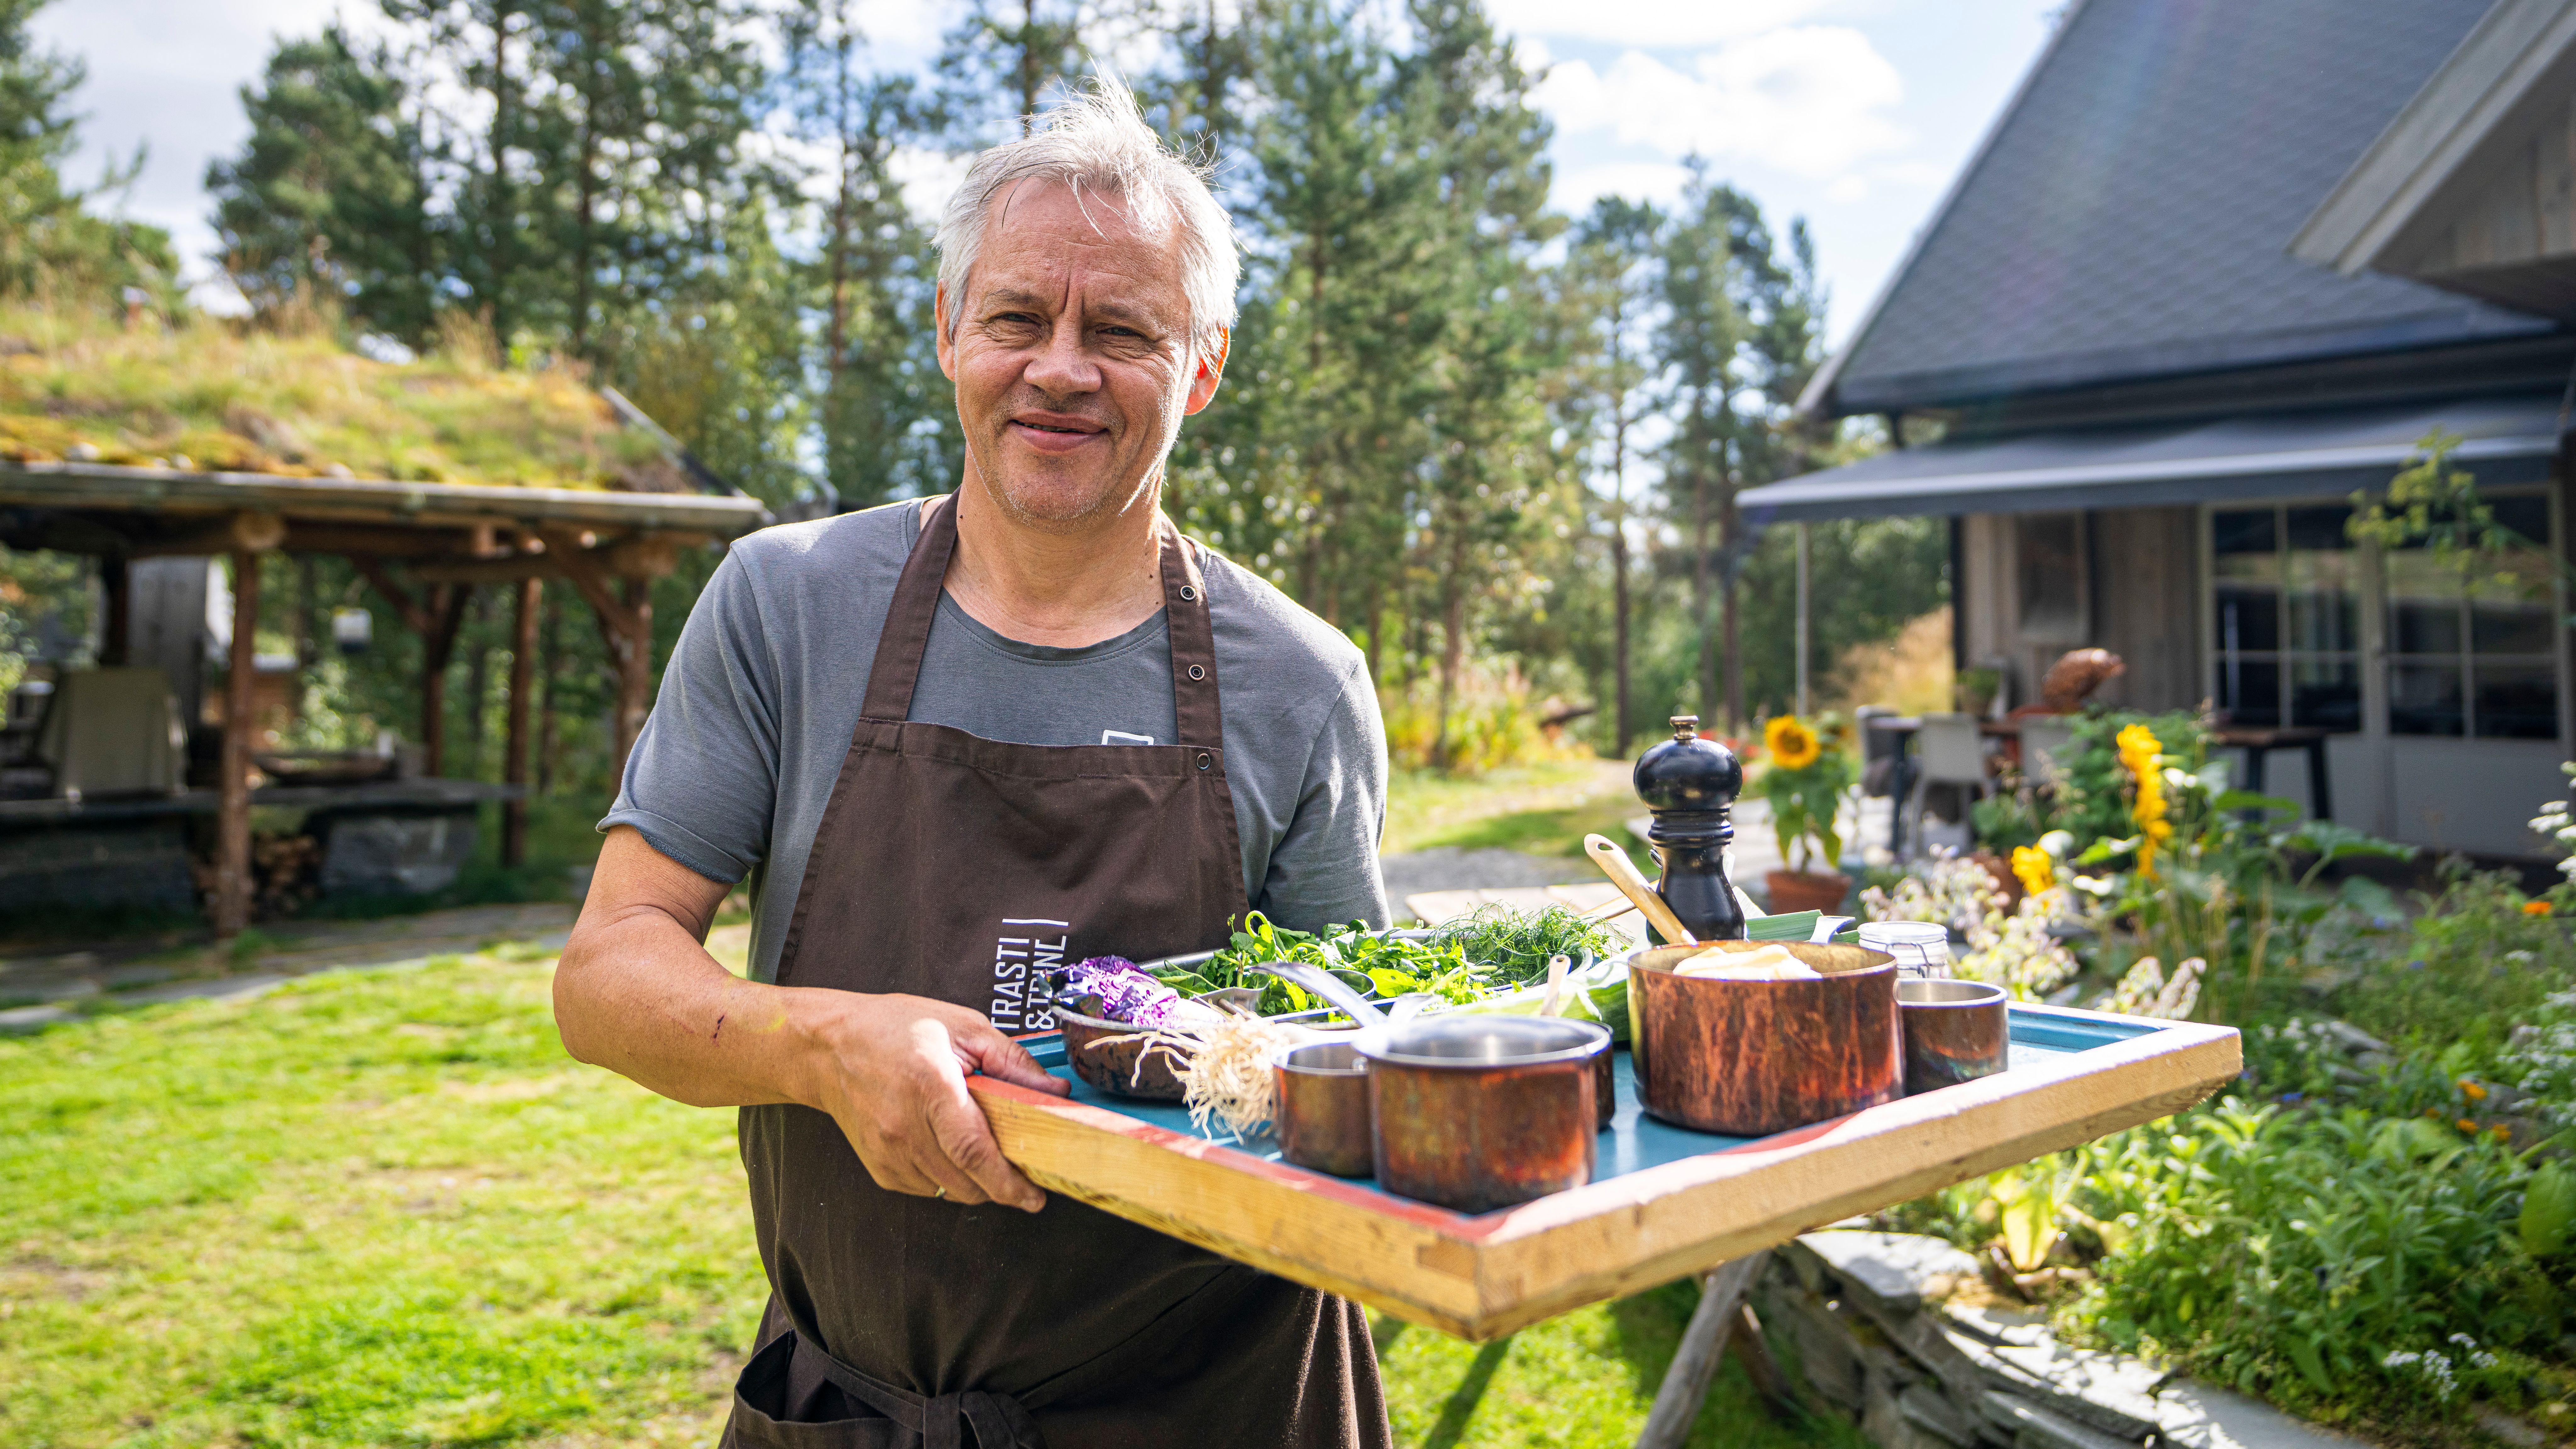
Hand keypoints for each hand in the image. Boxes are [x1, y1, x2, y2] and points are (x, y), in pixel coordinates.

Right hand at [799, 992, 1068, 1210]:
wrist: (830, 1048)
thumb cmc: (896, 1030)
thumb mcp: (963, 1027)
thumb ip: (1012, 1062)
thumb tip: (1055, 1093)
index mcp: (930, 1086)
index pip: (974, 1150)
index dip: (1008, 1182)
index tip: (1034, 1197)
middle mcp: (905, 1126)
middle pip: (966, 1181)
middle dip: (1000, 1187)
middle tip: (1022, 1175)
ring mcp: (888, 1151)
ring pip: (948, 1191)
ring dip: (975, 1183)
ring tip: (982, 1153)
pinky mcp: (878, 1167)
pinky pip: (926, 1188)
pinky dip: (946, 1179)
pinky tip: (947, 1149)